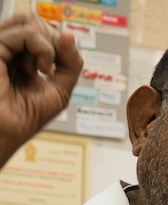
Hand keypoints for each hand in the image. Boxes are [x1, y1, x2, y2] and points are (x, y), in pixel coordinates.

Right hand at [0, 12, 81, 164]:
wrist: (10, 131)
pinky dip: (42, 49)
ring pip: (29, 21)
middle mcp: (7, 47)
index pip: (40, 28)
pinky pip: (24, 33)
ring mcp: (0, 46)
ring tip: (44, 68)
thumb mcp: (60, 88)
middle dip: (52, 39)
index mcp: (19, 54)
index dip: (57, 42)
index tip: (60, 66)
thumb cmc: (28, 116)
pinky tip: (40, 69)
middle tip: (52, 66)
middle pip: (33, 20)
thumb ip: (70, 63)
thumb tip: (69, 35)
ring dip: (47, 45)